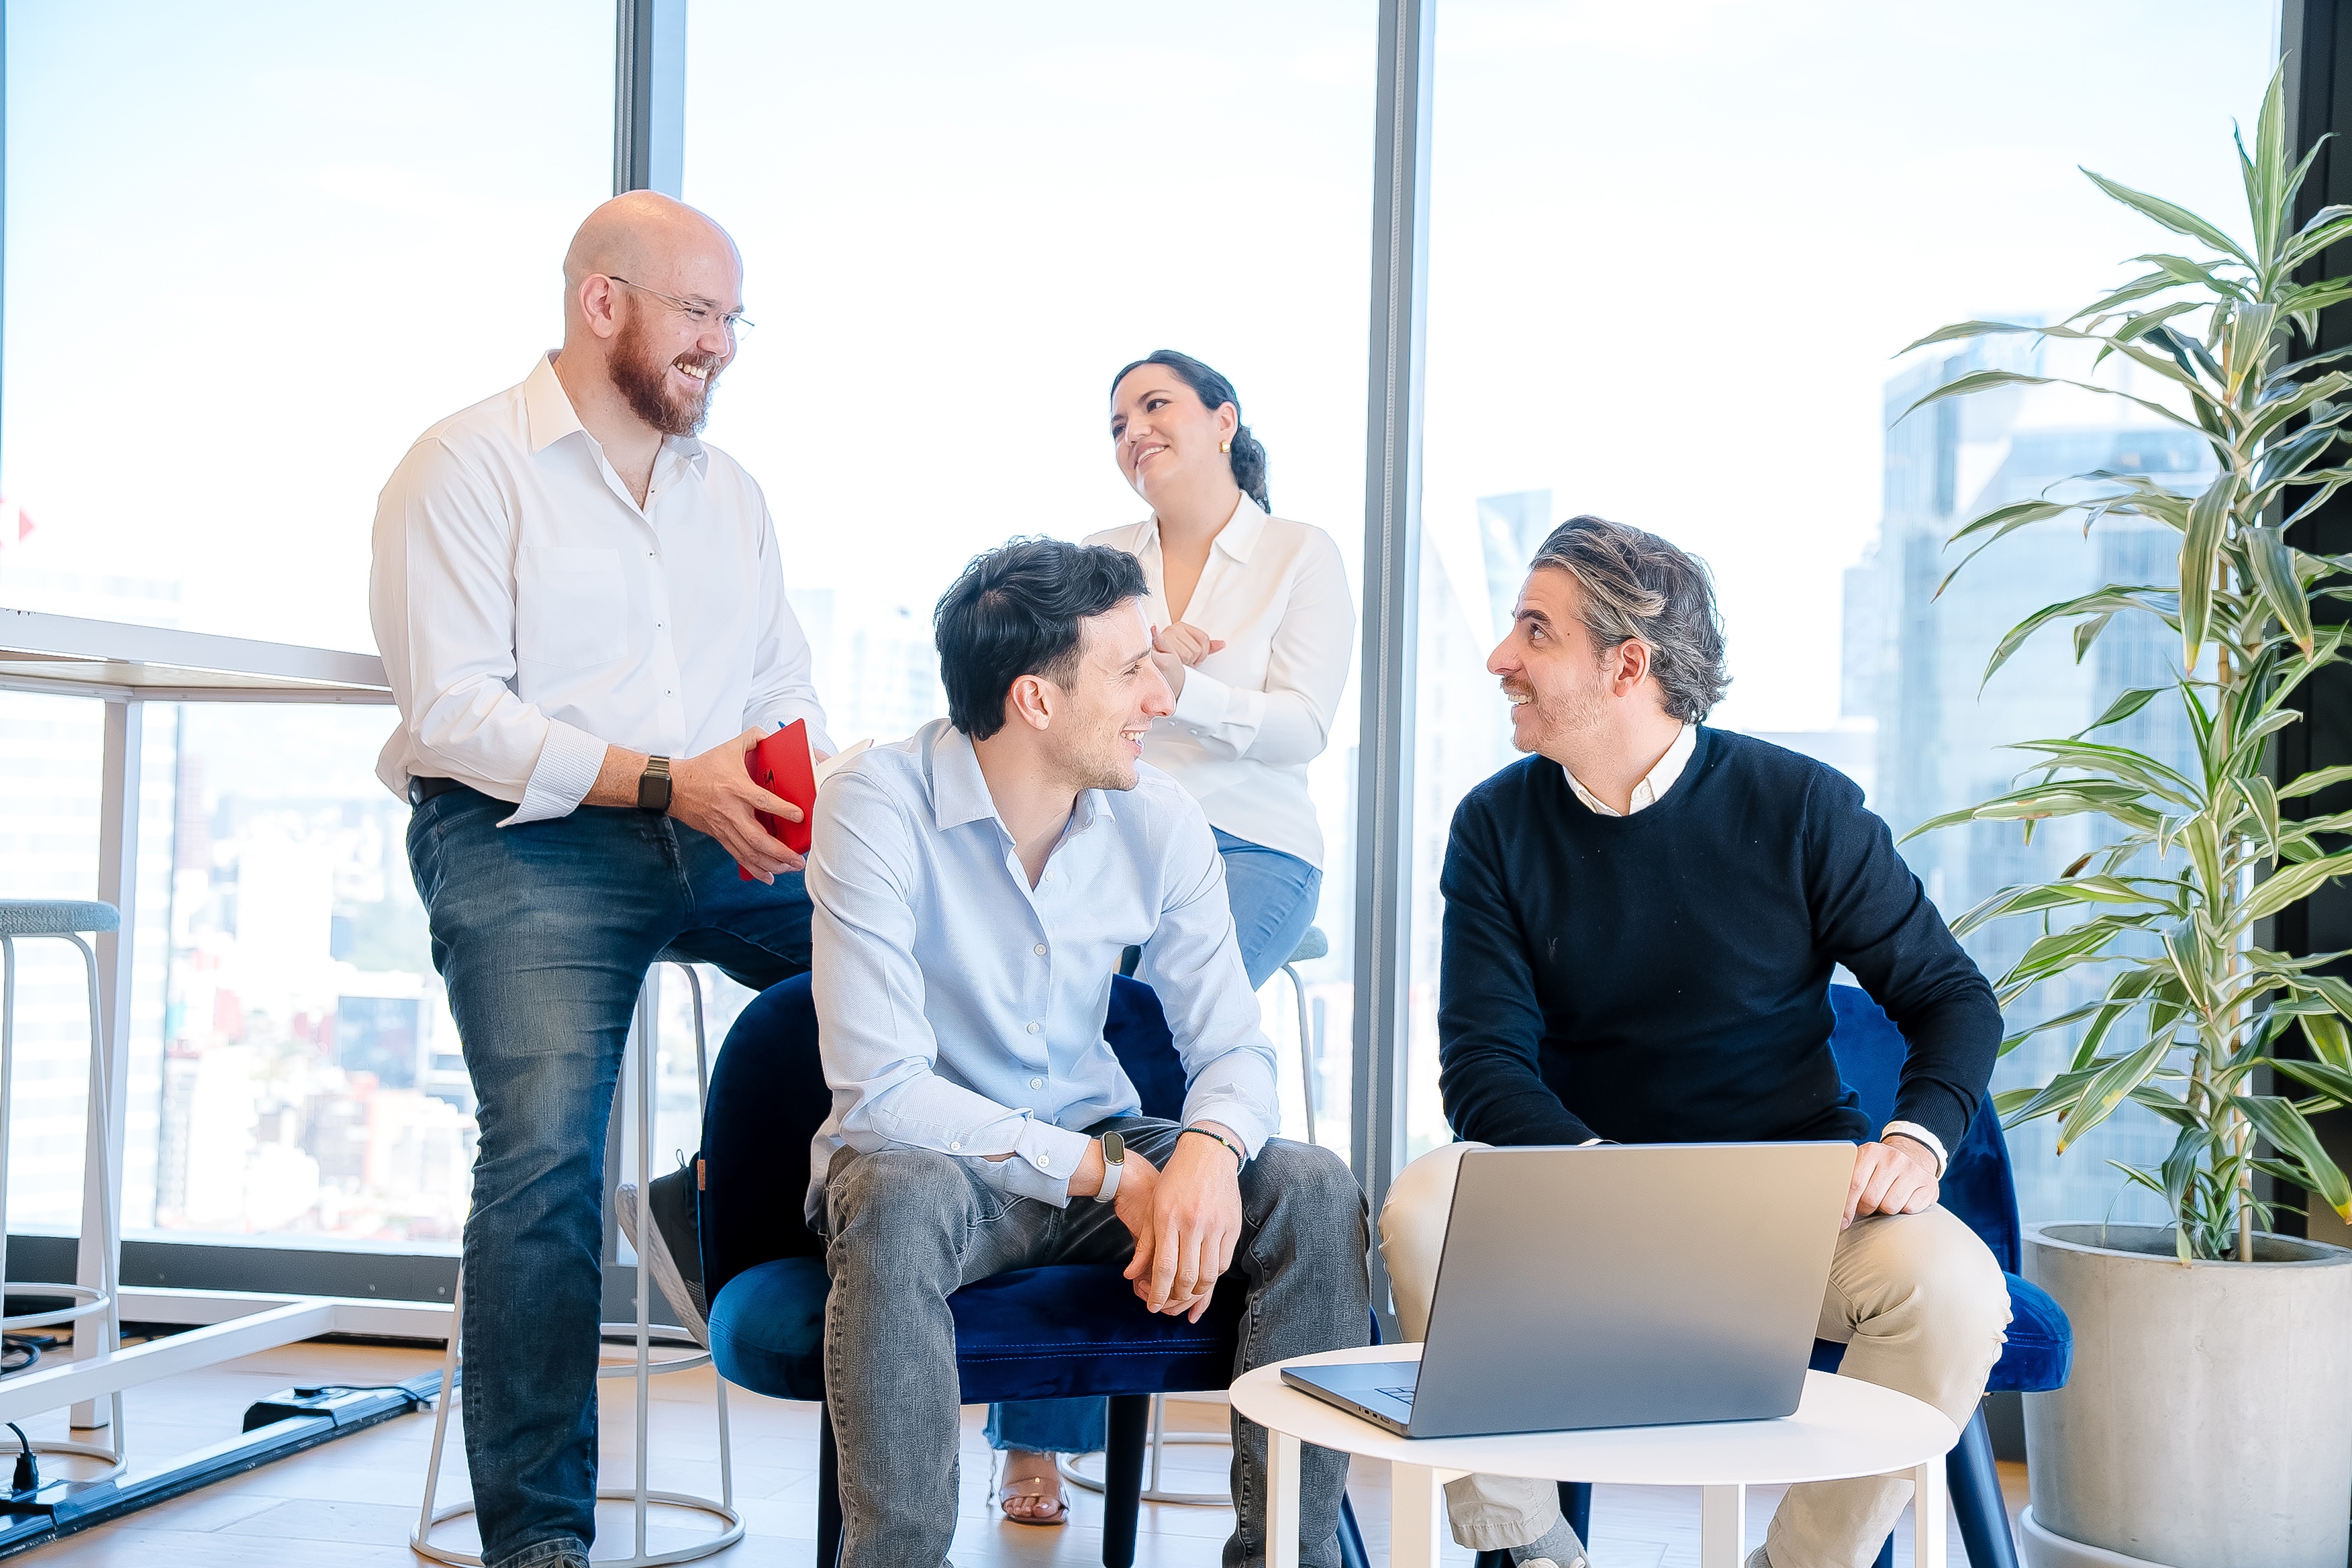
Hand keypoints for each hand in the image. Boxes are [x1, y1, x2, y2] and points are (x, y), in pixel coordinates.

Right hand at [670, 728, 804, 880]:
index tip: (800, 816)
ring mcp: (724, 826)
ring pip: (749, 851)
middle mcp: (731, 811)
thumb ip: (753, 738)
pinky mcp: (719, 835)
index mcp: (735, 787)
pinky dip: (754, 868)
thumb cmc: (703, 768)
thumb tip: (772, 736)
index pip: (762, 801)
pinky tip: (769, 876)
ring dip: (771, 863)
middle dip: (780, 851)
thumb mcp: (728, 747)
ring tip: (790, 868)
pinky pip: (738, 856)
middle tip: (798, 857)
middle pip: (757, 837)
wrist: (674, 786)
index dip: (782, 810)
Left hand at [1124, 1125, 1243, 1320]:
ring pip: (1209, 1275)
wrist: (1207, 1153)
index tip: (1152, 1306)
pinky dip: (1212, 1276)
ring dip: (1197, 1291)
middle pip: (1188, 1277)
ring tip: (1185, 1292)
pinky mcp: (1232, 1226)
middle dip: (1176, 1297)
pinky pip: (1224, 1262)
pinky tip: (1203, 1275)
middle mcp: (1193, 1224)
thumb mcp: (1153, 1207)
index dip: (1158, 1293)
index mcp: (1169, 1218)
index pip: (1164, 1267)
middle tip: (1168, 1302)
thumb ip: (1145, 1243)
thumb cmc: (1174, 1180)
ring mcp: (1216, 1225)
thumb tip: (1131, 1275)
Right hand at [1153, 622, 1224, 666]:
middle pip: (1196, 649)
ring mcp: (1165, 637)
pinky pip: (1174, 658)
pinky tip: (1168, 660)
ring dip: (1182, 665)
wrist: (1151, 662)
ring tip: (1174, 664)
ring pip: (1187, 656)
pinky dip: (1172, 660)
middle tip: (1182, 663)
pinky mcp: (1158, 647)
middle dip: (1191, 661)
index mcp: (1182, 626)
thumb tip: (1222, 644)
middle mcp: (1174, 629)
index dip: (1202, 653)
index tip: (1195, 659)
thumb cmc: (1170, 656)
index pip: (1204, 639)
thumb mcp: (1191, 649)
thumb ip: (1206, 647)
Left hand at [1844, 1136, 1938, 1227]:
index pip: (1854, 1184)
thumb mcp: (1862, 1167)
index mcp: (1871, 1151)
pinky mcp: (1929, 1184)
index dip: (1846, 1206)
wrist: (1913, 1157)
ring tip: (1885, 1199)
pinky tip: (1903, 1199)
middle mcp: (1893, 1158)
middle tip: (1867, 1206)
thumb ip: (1847, 1182)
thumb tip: (1834, 1210)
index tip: (1842, 1221)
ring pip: (1890, 1206)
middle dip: (1865, 1208)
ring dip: (1885, 1209)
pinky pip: (1909, 1209)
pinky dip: (1903, 1210)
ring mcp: (1913, 1170)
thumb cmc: (1880, 1169)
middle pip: (1871, 1199)